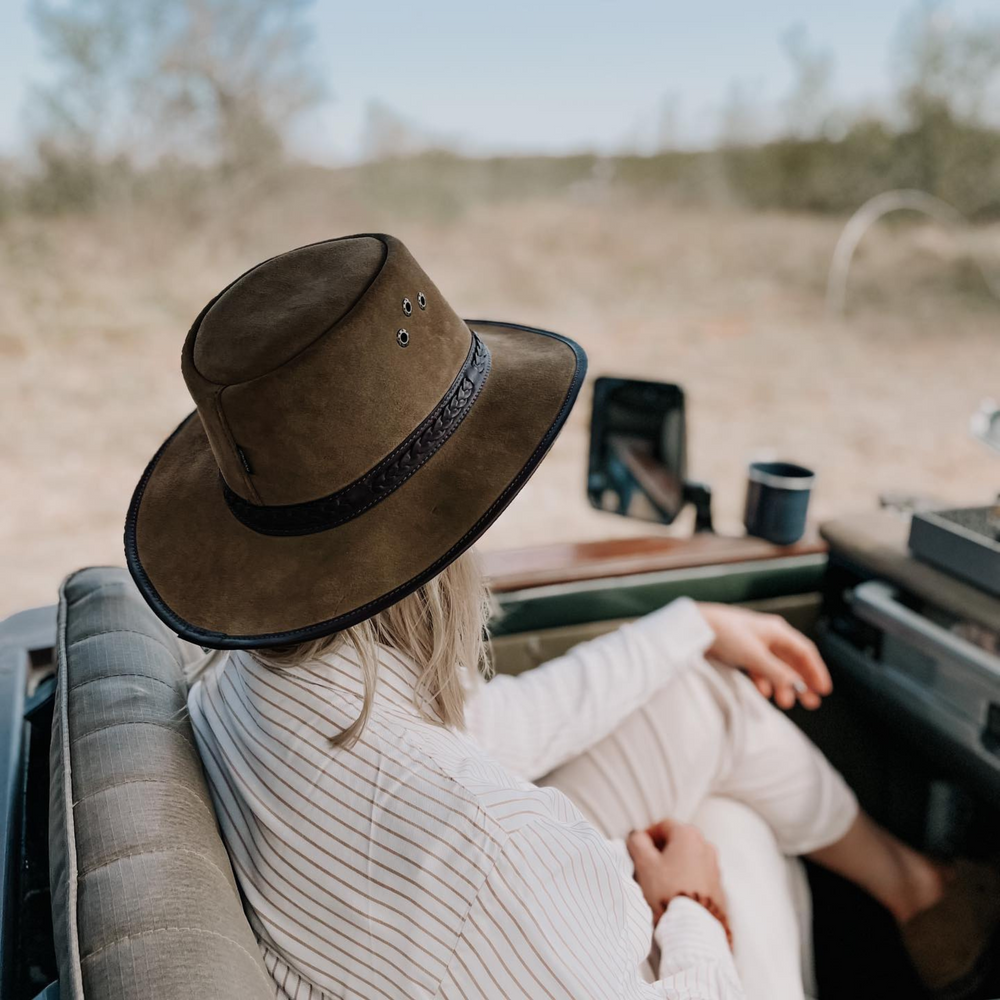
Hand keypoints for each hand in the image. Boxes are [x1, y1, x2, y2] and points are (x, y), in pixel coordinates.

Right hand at [627, 820, 726, 924]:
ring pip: (689, 857)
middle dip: (661, 849)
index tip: (638, 848)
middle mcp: (705, 845)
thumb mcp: (644, 864)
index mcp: (688, 834)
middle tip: (647, 865)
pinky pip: (698, 874)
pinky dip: (686, 877)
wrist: (694, 926)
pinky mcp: (719, 885)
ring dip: (674, 863)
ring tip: (660, 881)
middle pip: (678, 840)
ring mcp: (715, 866)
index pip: (663, 826)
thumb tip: (637, 837)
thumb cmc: (667, 890)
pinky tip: (675, 891)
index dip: (648, 835)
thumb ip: (637, 843)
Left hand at [696, 602, 831, 709]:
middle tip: (811, 703)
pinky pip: (758, 668)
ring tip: (786, 703)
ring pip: (776, 667)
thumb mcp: (754, 655)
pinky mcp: (740, 650)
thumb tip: (797, 687)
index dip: (816, 671)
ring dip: (782, 684)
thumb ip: (777, 672)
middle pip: (792, 661)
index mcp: (777, 631)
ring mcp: (754, 643)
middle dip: (802, 682)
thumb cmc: (725, 633)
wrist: (695, 626)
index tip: (823, 690)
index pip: (805, 651)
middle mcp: (769, 635)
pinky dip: (763, 680)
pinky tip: (763, 692)